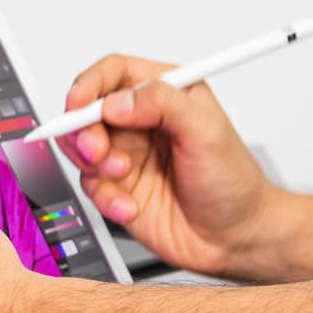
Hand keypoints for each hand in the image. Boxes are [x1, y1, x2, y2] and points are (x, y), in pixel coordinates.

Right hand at [55, 55, 284, 277]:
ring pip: (81, 148)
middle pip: (87, 111)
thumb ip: (163, 105)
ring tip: (121, 177)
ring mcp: (127, 155)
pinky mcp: (117, 188)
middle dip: (84, 131)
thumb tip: (118, 102)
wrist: (234, 238)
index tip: (78, 105)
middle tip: (98, 151)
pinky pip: (90, 186)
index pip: (113, 74)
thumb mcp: (208, 132)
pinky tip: (130, 206)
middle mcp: (141, 122)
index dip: (89, 86)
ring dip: (95, 166)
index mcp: (165, 95)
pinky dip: (105, 198)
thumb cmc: (233, 183)